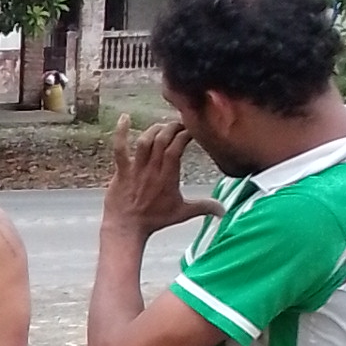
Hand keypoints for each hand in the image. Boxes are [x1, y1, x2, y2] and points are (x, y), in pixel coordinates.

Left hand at [102, 113, 216, 235]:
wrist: (127, 228)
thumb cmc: (154, 221)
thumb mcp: (182, 213)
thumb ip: (204, 208)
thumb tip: (225, 211)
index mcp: (168, 177)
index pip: (177, 148)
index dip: (184, 134)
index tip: (192, 129)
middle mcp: (152, 170)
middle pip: (162, 140)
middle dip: (172, 128)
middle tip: (179, 124)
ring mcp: (136, 169)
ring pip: (145, 141)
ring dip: (154, 130)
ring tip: (162, 126)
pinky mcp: (121, 171)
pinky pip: (120, 148)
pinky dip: (120, 132)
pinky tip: (124, 117)